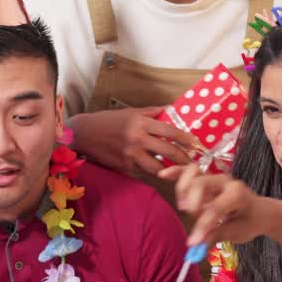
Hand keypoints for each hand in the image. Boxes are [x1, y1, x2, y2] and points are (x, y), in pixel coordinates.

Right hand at [69, 107, 199, 176]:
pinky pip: (144, 172)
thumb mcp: (131, 112)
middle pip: (168, 151)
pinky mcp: (124, 166)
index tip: (196, 144)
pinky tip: (159, 172)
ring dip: (171, 170)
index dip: (186, 138)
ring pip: (158, 167)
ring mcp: (131, 154)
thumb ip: (152, 112)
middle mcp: (137, 138)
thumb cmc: (109, 120)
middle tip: (194, 163)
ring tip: (180, 172)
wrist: (85, 133)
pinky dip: (152, 172)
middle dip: (184, 159)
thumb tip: (170, 109)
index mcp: (141, 122)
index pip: (170, 131)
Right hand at [159, 165, 266, 244]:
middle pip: (200, 185)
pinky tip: (163, 174)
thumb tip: (195, 246)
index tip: (194, 242)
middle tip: (194, 218)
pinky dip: (176, 172)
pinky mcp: (205, 178)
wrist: (260, 211)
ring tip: (185, 207)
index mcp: (238, 194)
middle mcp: (225, 181)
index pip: (215, 207)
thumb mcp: (237, 233)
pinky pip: (188, 171)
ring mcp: (214, 177)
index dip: (203, 225)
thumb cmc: (250, 221)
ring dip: (184, 191)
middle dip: (193, 204)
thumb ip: (215, 236)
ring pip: (192, 175)